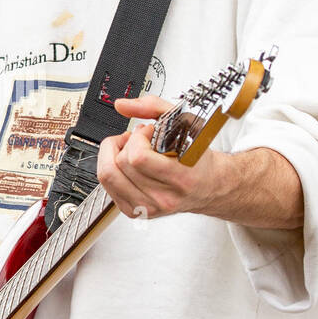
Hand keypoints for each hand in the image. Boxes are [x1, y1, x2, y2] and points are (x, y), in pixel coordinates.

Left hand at [96, 94, 223, 219]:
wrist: (209, 186)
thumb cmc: (199, 158)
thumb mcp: (186, 123)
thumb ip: (154, 107)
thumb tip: (122, 105)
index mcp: (181, 178)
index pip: (138, 158)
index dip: (137, 138)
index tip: (147, 132)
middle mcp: (164, 197)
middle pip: (120, 164)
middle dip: (125, 143)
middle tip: (138, 139)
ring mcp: (148, 208)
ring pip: (108, 176)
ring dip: (114, 155)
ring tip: (130, 149)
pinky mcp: (135, 212)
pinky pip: (108, 187)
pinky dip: (112, 169)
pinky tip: (127, 164)